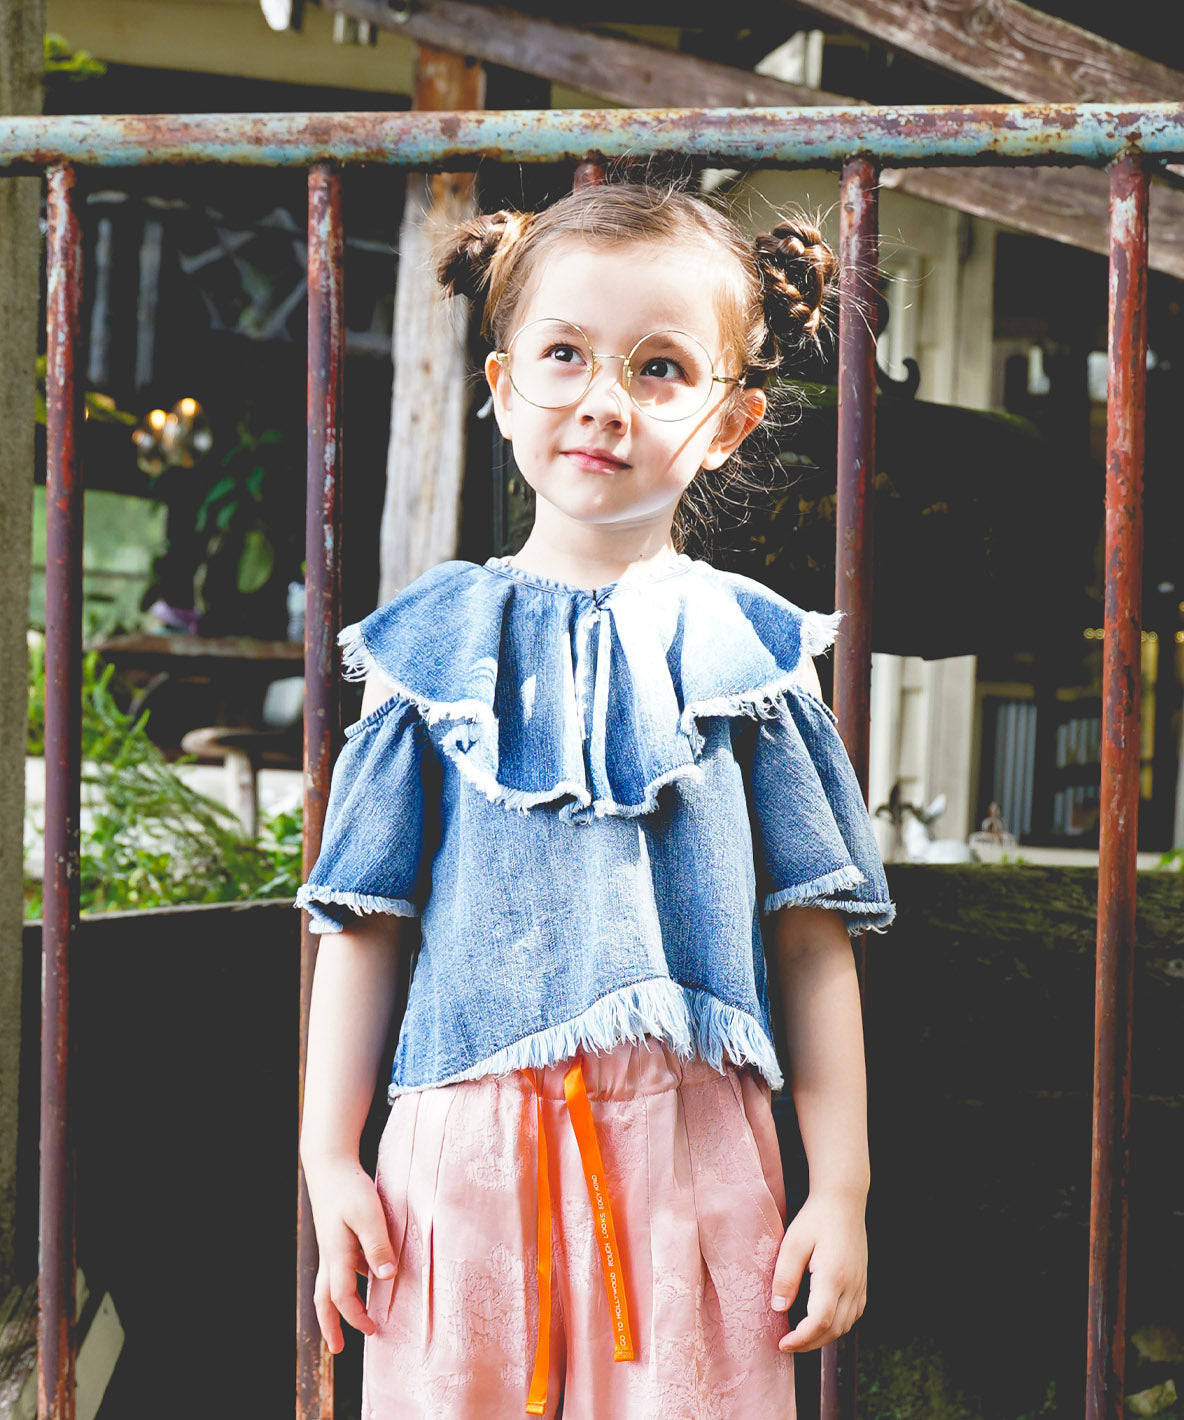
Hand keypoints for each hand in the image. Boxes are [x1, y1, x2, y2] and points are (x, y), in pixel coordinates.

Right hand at [303, 1156, 397, 1353]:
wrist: (329, 1163)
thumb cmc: (350, 1187)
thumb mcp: (369, 1214)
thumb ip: (377, 1245)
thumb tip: (387, 1277)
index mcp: (337, 1254)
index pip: (342, 1296)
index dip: (355, 1316)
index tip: (372, 1330)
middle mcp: (330, 1254)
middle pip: (324, 1298)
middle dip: (330, 1325)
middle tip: (337, 1348)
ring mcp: (330, 1244)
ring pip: (327, 1284)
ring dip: (335, 1305)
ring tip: (348, 1318)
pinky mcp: (335, 1234)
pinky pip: (337, 1267)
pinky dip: (345, 1280)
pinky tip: (364, 1276)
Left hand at [770, 1190, 867, 1352]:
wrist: (843, 1200)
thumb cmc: (815, 1218)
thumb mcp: (793, 1242)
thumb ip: (785, 1276)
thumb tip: (779, 1308)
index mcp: (833, 1275)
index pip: (820, 1321)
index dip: (801, 1339)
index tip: (782, 1344)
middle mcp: (852, 1285)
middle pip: (834, 1330)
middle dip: (809, 1343)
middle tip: (787, 1344)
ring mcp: (860, 1285)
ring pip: (845, 1326)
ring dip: (823, 1337)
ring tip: (800, 1337)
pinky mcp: (862, 1283)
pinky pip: (852, 1316)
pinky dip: (836, 1326)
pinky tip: (820, 1322)